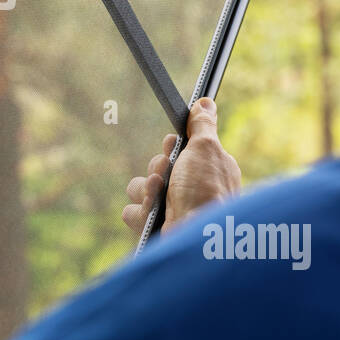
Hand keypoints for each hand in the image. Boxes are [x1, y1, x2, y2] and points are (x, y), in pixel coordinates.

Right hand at [123, 97, 241, 236]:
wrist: (200, 236)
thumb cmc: (206, 190)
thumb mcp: (206, 148)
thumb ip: (203, 125)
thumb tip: (206, 102)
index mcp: (205, 171)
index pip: (177, 152)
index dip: (171, 147)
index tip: (172, 144)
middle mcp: (188, 191)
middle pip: (154, 167)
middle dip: (157, 168)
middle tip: (166, 173)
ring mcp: (171, 210)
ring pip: (139, 188)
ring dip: (146, 189)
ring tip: (158, 194)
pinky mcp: (156, 229)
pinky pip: (132, 212)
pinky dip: (140, 211)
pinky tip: (152, 213)